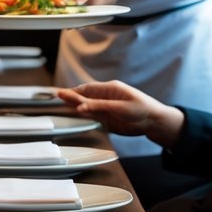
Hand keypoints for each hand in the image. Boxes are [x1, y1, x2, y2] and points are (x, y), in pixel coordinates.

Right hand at [57, 80, 183, 146]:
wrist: (154, 122)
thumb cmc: (142, 109)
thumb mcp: (119, 107)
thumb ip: (98, 107)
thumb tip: (80, 107)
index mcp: (109, 89)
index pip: (87, 89)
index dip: (73, 92)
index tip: (60, 93)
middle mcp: (105, 98)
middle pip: (84, 97)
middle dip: (71, 97)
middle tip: (56, 96)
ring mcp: (106, 109)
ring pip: (87, 107)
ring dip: (75, 106)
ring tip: (61, 104)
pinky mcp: (108, 120)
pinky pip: (92, 117)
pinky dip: (83, 116)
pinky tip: (75, 115)